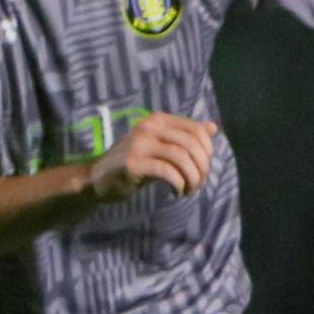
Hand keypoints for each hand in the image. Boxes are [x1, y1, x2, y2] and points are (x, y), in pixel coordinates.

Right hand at [85, 112, 217, 200]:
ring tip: (189, 190)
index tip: (204, 168)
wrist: (99, 178)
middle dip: (202, 167)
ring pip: (182, 157)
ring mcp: (139, 144)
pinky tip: (177, 193)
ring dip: (192, 178)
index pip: (197, 130)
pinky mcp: (133, 163)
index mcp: (158, 120)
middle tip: (198, 184)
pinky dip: (179, 184)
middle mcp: (149, 127)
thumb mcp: (162, 146)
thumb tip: (213, 127)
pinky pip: (167, 171)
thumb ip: (185, 136)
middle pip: (192, 144)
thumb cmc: (136, 162)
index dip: (208, 151)